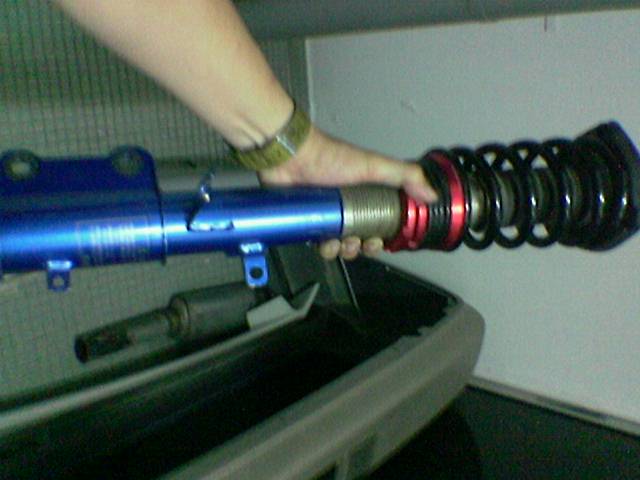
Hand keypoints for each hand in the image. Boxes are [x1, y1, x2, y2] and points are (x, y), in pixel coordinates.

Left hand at [259, 126, 436, 259]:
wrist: (291, 157)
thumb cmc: (330, 158)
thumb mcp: (373, 165)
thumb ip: (405, 176)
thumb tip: (432, 195)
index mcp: (365, 194)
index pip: (381, 222)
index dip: (384, 236)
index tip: (383, 241)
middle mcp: (347, 205)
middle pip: (360, 238)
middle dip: (363, 247)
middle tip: (360, 243)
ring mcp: (327, 214)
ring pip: (339, 244)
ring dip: (343, 250)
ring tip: (340, 243)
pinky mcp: (309, 221)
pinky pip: (318, 243)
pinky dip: (323, 248)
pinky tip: (323, 243)